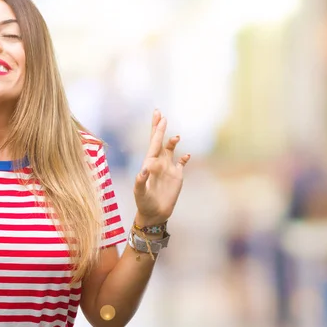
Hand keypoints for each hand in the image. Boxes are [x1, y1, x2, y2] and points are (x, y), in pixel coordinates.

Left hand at [133, 110, 189, 225]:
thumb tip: (144, 168)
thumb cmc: (144, 203)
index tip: (161, 118)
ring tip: (176, 137)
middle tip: (160, 113)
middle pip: (159, 141)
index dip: (157, 130)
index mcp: (149, 163)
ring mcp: (168, 168)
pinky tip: (186, 155)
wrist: (154, 214)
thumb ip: (141, 181)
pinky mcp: (177, 176)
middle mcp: (158, 162)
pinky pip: (181, 163)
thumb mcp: (140, 192)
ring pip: (170, 150)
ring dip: (172, 142)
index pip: (154, 143)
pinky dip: (185, 158)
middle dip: (159, 127)